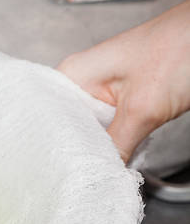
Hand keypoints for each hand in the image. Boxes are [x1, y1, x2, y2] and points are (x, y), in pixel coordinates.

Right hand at [58, 0, 189, 161]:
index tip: (62, 171)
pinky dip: (116, 141)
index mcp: (73, 74)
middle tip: (86, 173)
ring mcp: (103, 89)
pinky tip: (118, 154)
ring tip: (102, 166)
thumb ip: (116, 146)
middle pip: (68, 127)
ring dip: (100, 147)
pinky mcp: (123, 97)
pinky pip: (110, 126)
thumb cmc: (181, 48)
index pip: (48, 119)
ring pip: (91, 129)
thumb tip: (98, 174)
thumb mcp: (143, 108)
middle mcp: (82, 81)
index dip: (53, 146)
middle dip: (79, 150)